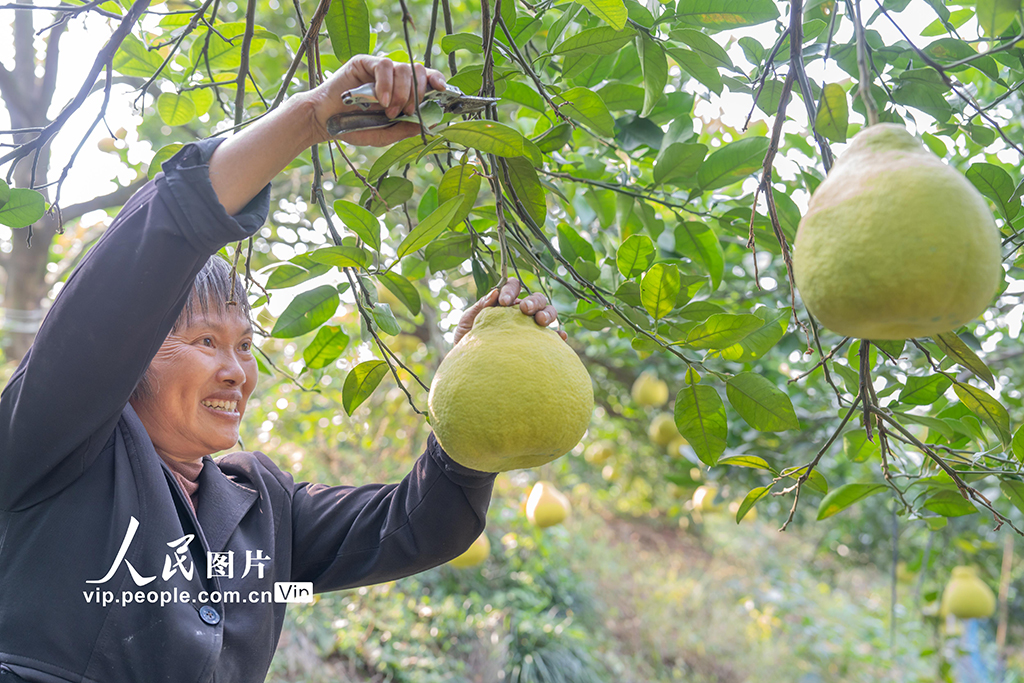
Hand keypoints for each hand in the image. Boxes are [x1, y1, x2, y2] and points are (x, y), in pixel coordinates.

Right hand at [305, 55, 446, 147]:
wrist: (325, 122)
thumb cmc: (354, 127)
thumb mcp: (386, 133)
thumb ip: (407, 128)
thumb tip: (432, 123)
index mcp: (402, 91)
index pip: (426, 79)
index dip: (437, 81)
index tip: (443, 91)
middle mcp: (393, 78)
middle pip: (419, 71)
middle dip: (418, 93)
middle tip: (408, 111)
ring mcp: (379, 69)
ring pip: (404, 68)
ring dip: (402, 92)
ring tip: (390, 110)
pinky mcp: (364, 62)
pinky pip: (384, 66)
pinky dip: (387, 84)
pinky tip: (382, 100)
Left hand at [452, 278, 567, 345]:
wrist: (471, 370)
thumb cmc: (467, 344)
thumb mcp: (468, 323)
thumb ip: (480, 307)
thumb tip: (494, 293)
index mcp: (504, 304)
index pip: (513, 287)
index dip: (511, 290)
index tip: (503, 301)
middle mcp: (520, 314)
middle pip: (536, 299)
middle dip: (533, 301)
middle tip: (525, 310)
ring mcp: (531, 329)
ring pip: (548, 313)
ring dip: (548, 313)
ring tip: (542, 321)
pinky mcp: (539, 346)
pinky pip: (554, 339)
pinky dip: (559, 335)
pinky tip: (559, 337)